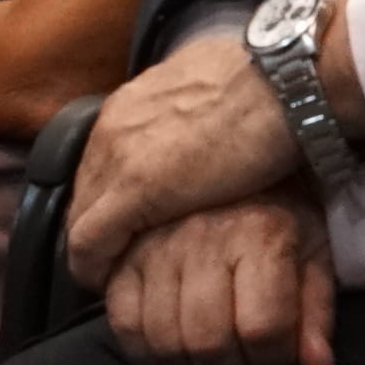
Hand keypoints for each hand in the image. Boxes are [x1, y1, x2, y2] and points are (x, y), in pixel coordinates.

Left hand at [62, 31, 310, 284]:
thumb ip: (193, 112)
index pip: (101, 160)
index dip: (110, 197)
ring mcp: (119, 157)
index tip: (128, 223)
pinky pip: (90, 239)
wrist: (283, 81)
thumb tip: (208, 124)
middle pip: (85, 189)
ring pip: (80, 214)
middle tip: (116, 255)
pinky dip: (93, 266)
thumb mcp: (212, 92)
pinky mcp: (133, 190)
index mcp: (133, 102)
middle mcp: (114, 126)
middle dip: (97, 223)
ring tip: (110, 274)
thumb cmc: (268, 83)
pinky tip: (103, 283)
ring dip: (93, 247)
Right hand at [108, 191, 338, 364]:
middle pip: (209, 342)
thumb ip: (317, 308)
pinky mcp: (124, 253)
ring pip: (164, 339)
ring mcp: (157, 245)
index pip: (262, 329)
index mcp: (259, 234)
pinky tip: (171, 352)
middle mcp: (204, 238)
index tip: (277, 362)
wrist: (230, 148)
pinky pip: (123, 320)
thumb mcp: (313, 248)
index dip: (273, 362)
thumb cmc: (280, 208)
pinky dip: (145, 351)